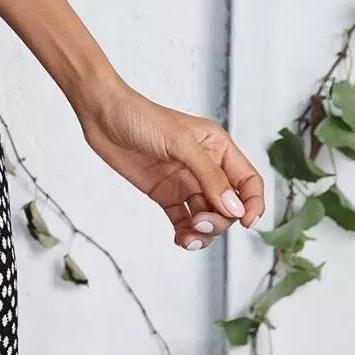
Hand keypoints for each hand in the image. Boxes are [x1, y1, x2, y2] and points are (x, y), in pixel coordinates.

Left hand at [76, 81, 265, 251]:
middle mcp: (205, 167)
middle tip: (199, 223)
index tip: (246, 223)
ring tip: (188, 238)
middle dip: (219, 220)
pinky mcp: (165, 194)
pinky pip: (183, 220)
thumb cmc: (140, 116)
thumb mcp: (179, 143)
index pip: (248, 181)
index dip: (253, 203)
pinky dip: (186, 233)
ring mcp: (185, 182)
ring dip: (203, 232)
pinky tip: (181, 240)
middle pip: (228, 206)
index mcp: (217, 147)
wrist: (101, 115)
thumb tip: (235, 208)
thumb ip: (208, 176)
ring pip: (207, 217)